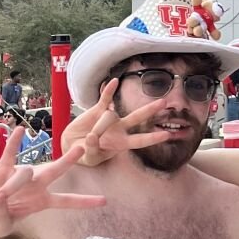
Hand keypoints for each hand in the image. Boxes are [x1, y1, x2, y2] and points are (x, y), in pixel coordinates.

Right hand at [0, 134, 102, 238]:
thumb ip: (2, 216)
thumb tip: (0, 197)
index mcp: (41, 201)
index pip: (66, 201)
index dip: (84, 202)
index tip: (104, 201)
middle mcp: (36, 184)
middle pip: (56, 171)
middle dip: (68, 160)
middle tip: (81, 147)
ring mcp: (21, 174)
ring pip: (24, 173)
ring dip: (12, 186)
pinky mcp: (3, 166)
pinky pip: (11, 152)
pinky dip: (14, 142)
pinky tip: (18, 130)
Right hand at [61, 78, 176, 166]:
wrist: (72, 145)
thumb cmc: (85, 154)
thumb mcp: (90, 158)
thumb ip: (92, 149)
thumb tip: (93, 136)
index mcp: (121, 143)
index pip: (140, 140)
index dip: (153, 138)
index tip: (167, 135)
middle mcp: (119, 128)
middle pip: (138, 117)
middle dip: (151, 109)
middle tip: (165, 102)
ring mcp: (110, 118)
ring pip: (110, 116)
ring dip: (98, 127)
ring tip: (87, 138)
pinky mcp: (98, 110)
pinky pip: (105, 99)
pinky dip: (109, 91)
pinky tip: (114, 81)